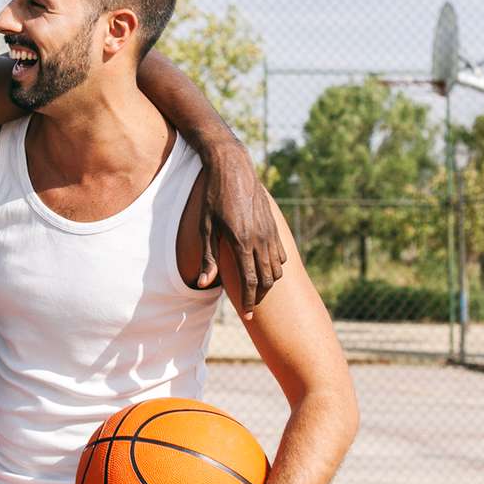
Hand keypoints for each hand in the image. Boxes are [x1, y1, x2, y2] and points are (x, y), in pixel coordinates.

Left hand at [197, 141, 283, 317]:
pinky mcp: (274, 225)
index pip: (249, 281)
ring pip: (277, 268)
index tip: (246, 315)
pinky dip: (275, 267)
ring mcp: (270, 232)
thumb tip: (203, 284)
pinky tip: (264, 270)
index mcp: (241, 242)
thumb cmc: (213, 197)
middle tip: (251, 306)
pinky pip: (280, 254)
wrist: (233, 168)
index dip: (248, 301)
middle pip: (266, 279)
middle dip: (260, 296)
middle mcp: (260, 239)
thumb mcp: (205, 227)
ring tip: (256, 290)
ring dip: (268, 282)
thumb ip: (208, 257)